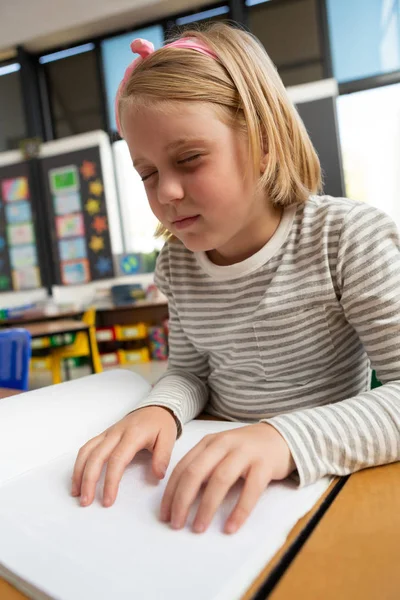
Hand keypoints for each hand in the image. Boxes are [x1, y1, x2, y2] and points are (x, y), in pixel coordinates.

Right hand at [71, 406, 177, 506]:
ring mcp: (108, 433)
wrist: (155, 407)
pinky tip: (78, 478)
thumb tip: (158, 476)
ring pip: (86, 451)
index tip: (108, 500)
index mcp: (133, 435)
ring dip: (79, 472)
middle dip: (88, 480)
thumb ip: (163, 457)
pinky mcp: (104, 435)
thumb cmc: (160, 424)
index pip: (117, 460)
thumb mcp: (168, 438)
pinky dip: (79, 463)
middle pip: (96, 456)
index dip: (110, 481)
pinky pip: (87, 448)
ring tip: (77, 493)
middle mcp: (116, 433)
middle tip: (86, 502)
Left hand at [160, 423, 294, 534]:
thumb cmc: (245, 450)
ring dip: (206, 507)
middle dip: (182, 500)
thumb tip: (179, 499)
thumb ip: (202, 467)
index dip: (171, 493)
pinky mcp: (264, 464)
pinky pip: (250, 490)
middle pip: (196, 473)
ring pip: (220, 479)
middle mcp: (223, 444)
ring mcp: (244, 453)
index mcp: (208, 442)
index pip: (182, 468)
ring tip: (199, 528)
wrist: (280, 437)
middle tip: (176, 524)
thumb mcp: (220, 451)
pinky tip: (230, 527)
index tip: (164, 515)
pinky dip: (239, 510)